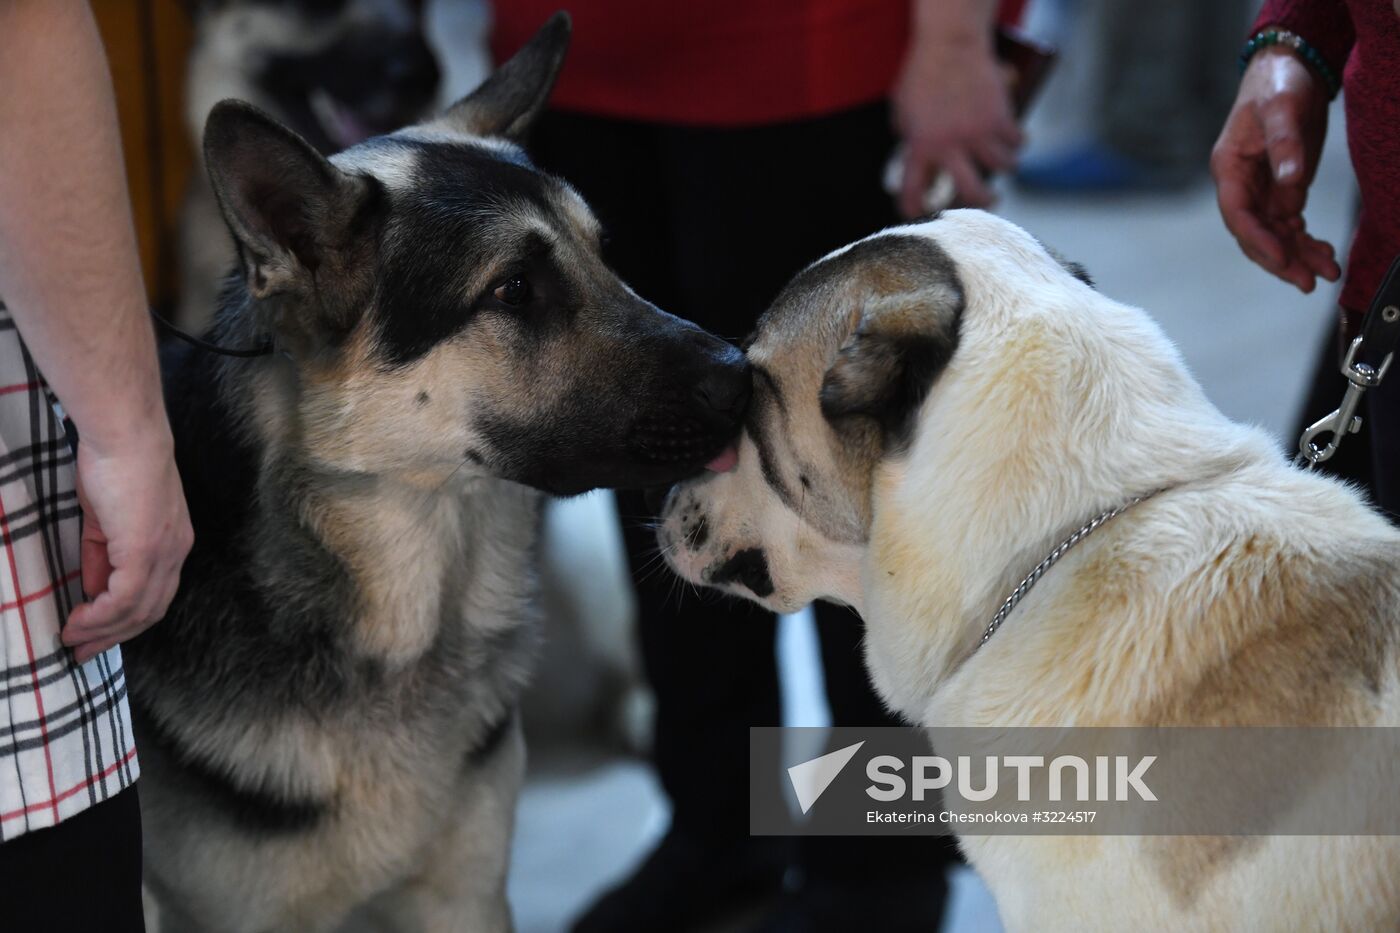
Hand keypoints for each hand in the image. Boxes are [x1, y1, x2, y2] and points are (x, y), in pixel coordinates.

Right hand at [62, 424, 191, 662]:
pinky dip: (101, 616)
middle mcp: (176, 552)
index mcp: (173, 543)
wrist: (124, 436)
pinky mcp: (145, 550)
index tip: (95, 634)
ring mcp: (164, 553)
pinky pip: (125, 598)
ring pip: (139, 610)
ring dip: (103, 630)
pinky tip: (78, 620)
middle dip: (115, 636)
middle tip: (82, 651)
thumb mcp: (106, 520)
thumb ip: (103, 556)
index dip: (126, 620)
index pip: (156, 595)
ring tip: (73, 639)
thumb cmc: (114, 465)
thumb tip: (94, 590)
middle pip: (151, 610)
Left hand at [892, 33, 1021, 214]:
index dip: (914, 208)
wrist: (950, 44)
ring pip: (1004, 167)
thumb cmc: (922, 74)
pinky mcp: (1001, 117)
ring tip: (1004, 162)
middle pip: (971, 192)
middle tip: (988, 202)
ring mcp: (979, 133)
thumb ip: (909, 137)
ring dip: (1006, 166)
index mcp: (921, 146)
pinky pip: (1018, 141)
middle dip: (982, 203)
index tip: (920, 214)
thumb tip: (919, 160)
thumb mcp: (903, 110)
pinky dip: (1018, 142)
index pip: (913, 190)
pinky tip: (1014, 139)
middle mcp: (951, 146)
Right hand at [1210, 48, 1338, 292]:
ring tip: (1326, 273)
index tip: (1281, 259)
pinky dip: (1306, 243)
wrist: (1290, 69)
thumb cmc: (1278, 85)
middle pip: (1255, 234)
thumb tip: (1290, 183)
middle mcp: (1241, 186)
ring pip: (1275, 235)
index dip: (1258, 240)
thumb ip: (1284, 145)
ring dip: (1298, 257)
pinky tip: (1325, 254)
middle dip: (1280, 260)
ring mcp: (1261, 191)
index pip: (1238, 215)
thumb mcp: (1281, 109)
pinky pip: (1290, 226)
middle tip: (1306, 281)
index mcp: (1229, 168)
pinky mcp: (1281, 190)